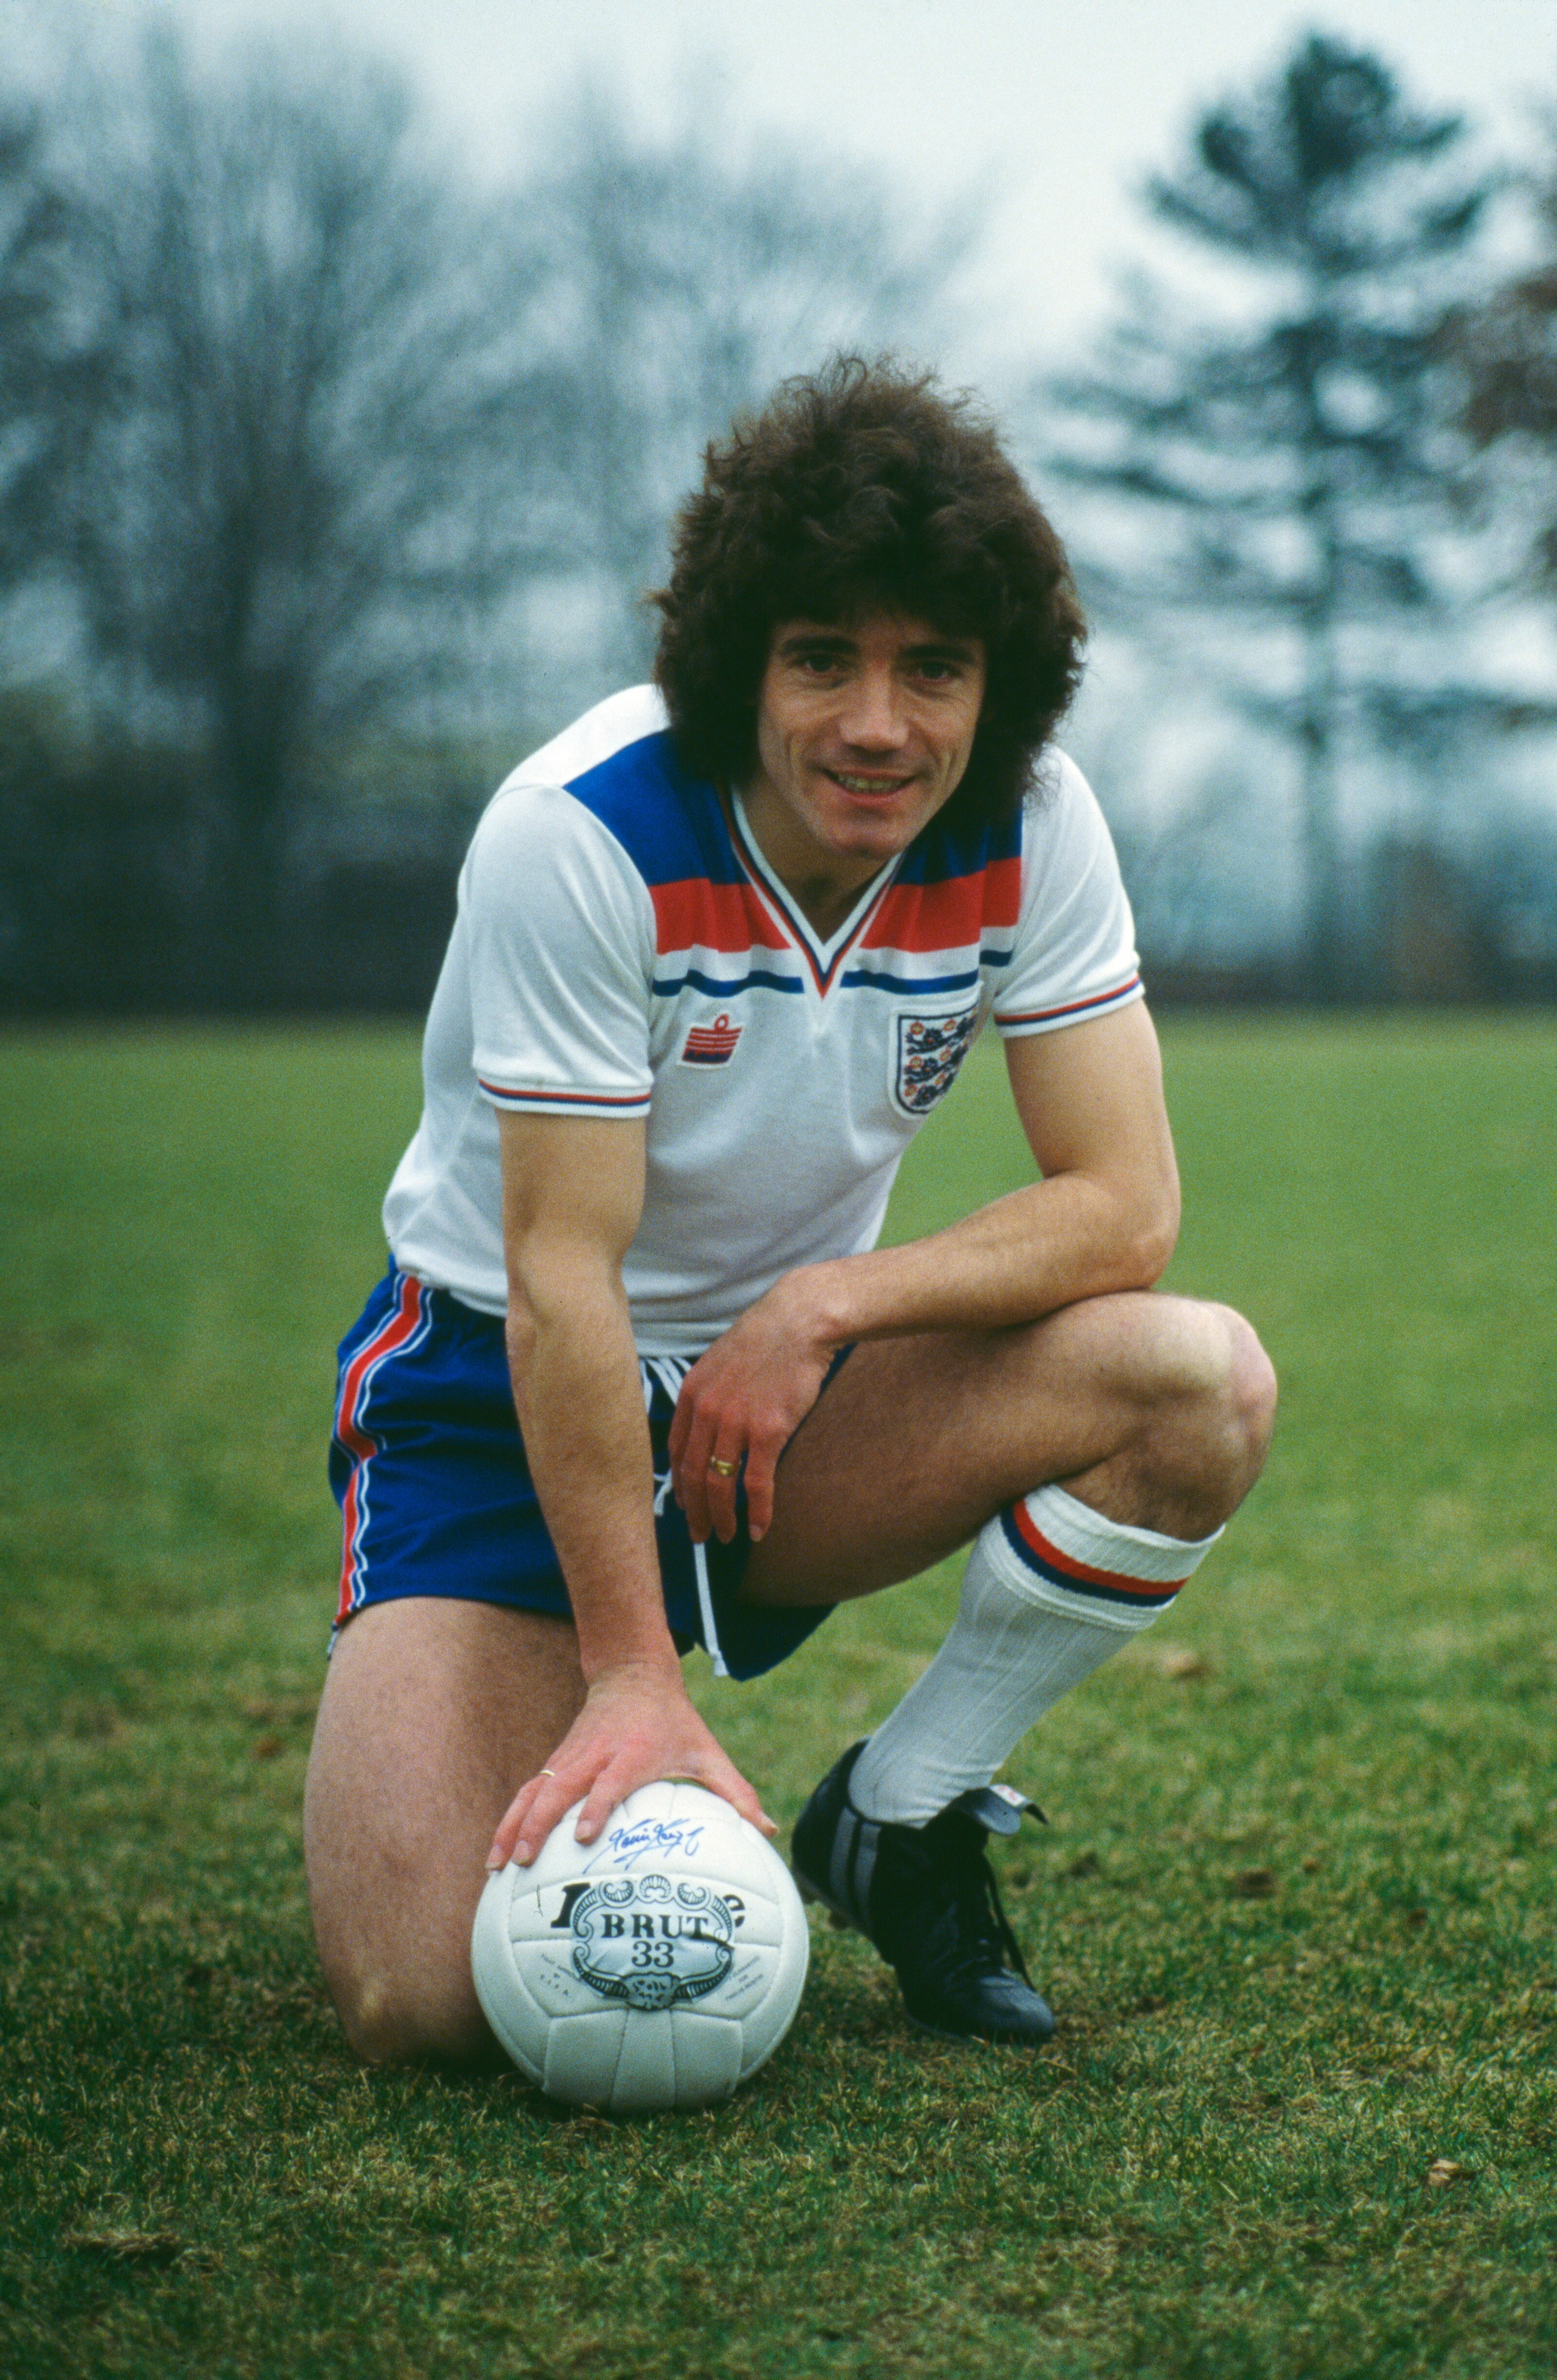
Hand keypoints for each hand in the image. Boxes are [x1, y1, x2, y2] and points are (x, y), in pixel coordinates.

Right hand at [486, 1658, 775, 1868]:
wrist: (634, 1674)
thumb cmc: (674, 1722)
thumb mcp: (707, 1751)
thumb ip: (736, 1792)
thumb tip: (769, 1830)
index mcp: (632, 1754)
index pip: (610, 1783)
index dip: (597, 1807)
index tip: (585, 1836)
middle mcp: (595, 1755)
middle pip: (558, 1789)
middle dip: (538, 1824)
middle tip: (525, 1862)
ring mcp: (570, 1758)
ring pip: (534, 1791)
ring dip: (513, 1826)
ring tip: (495, 1865)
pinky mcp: (556, 1762)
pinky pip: (527, 1792)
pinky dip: (510, 1819)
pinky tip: (497, 1851)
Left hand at [668, 1280, 836, 1545]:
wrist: (798, 1321)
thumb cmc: (765, 1340)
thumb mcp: (719, 1363)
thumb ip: (707, 1395)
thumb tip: (706, 1425)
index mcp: (691, 1395)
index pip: (674, 1452)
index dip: (677, 1485)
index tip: (683, 1505)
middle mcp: (706, 1412)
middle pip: (691, 1475)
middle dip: (693, 1511)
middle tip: (699, 1535)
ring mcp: (735, 1423)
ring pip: (719, 1485)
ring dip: (721, 1518)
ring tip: (725, 1536)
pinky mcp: (767, 1431)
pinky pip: (756, 1483)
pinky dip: (757, 1511)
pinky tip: (758, 1529)